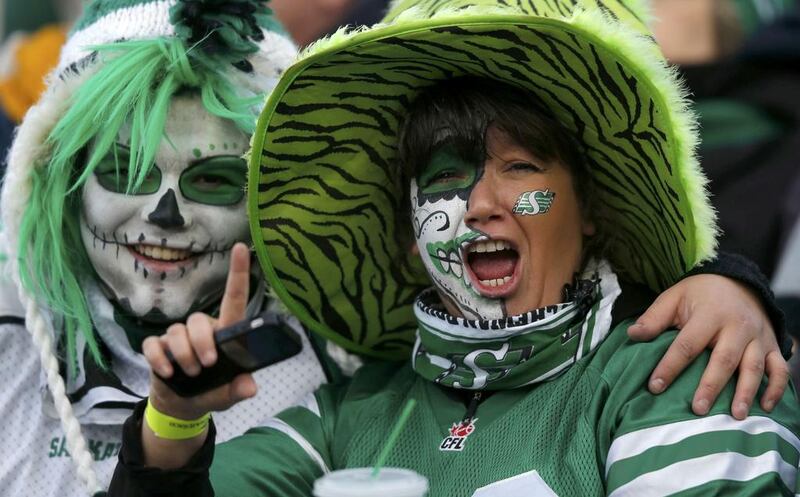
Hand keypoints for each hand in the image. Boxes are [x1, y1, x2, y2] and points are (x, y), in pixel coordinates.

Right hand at [143, 242, 256, 420]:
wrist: (182, 407)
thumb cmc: (211, 392)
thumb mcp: (227, 395)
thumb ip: (237, 390)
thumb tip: (250, 388)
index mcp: (225, 334)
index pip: (234, 299)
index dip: (238, 273)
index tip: (241, 249)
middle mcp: (202, 330)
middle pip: (199, 321)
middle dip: (201, 342)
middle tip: (207, 365)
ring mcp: (178, 338)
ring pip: (178, 333)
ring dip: (184, 355)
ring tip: (191, 374)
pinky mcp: (158, 348)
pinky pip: (155, 345)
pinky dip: (160, 359)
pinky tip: (167, 373)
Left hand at [628, 274, 788, 419]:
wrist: (738, 281)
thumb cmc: (700, 295)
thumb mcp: (674, 297)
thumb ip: (654, 318)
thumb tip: (632, 335)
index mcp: (710, 314)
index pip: (687, 344)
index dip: (670, 366)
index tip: (655, 387)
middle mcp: (737, 326)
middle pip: (724, 359)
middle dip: (711, 385)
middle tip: (698, 409)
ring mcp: (758, 337)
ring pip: (754, 367)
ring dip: (745, 392)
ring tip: (735, 416)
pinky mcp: (772, 345)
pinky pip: (779, 368)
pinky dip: (776, 388)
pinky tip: (765, 407)